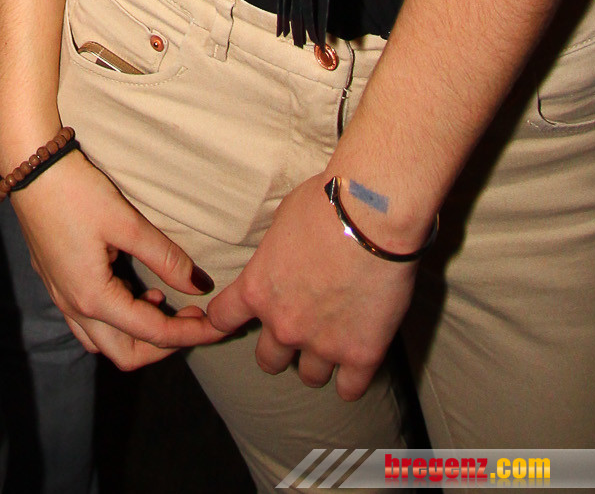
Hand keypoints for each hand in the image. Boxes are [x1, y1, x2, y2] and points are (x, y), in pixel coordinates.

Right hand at [9, 148, 223, 369]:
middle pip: (124, 354)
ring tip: (162, 303)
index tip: (215, 325)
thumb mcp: (126, 222)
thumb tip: (200, 286)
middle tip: (191, 320)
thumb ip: (164, 257)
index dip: (188, 334)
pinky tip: (131, 289)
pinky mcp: (55, 281)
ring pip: (102, 342)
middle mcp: (75, 307)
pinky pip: (87, 322)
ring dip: (136, 336)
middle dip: (162, 347)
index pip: (152, 333)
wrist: (29, 168)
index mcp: (94, 298)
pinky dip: (115, 320)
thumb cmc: (76, 192)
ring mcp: (61, 296)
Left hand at [205, 174, 419, 399]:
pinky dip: (351, 379)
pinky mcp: (360, 354)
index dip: (226, 321)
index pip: (222, 320)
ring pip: (309, 376)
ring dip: (317, 361)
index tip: (236, 319)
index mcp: (258, 289)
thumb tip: (281, 261)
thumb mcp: (281, 223)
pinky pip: (349, 390)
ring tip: (333, 341)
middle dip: (281, 346)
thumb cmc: (325, 204)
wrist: (372, 213)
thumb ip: (275, 256)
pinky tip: (356, 361)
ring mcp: (322, 344)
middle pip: (268, 360)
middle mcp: (284, 324)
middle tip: (300, 327)